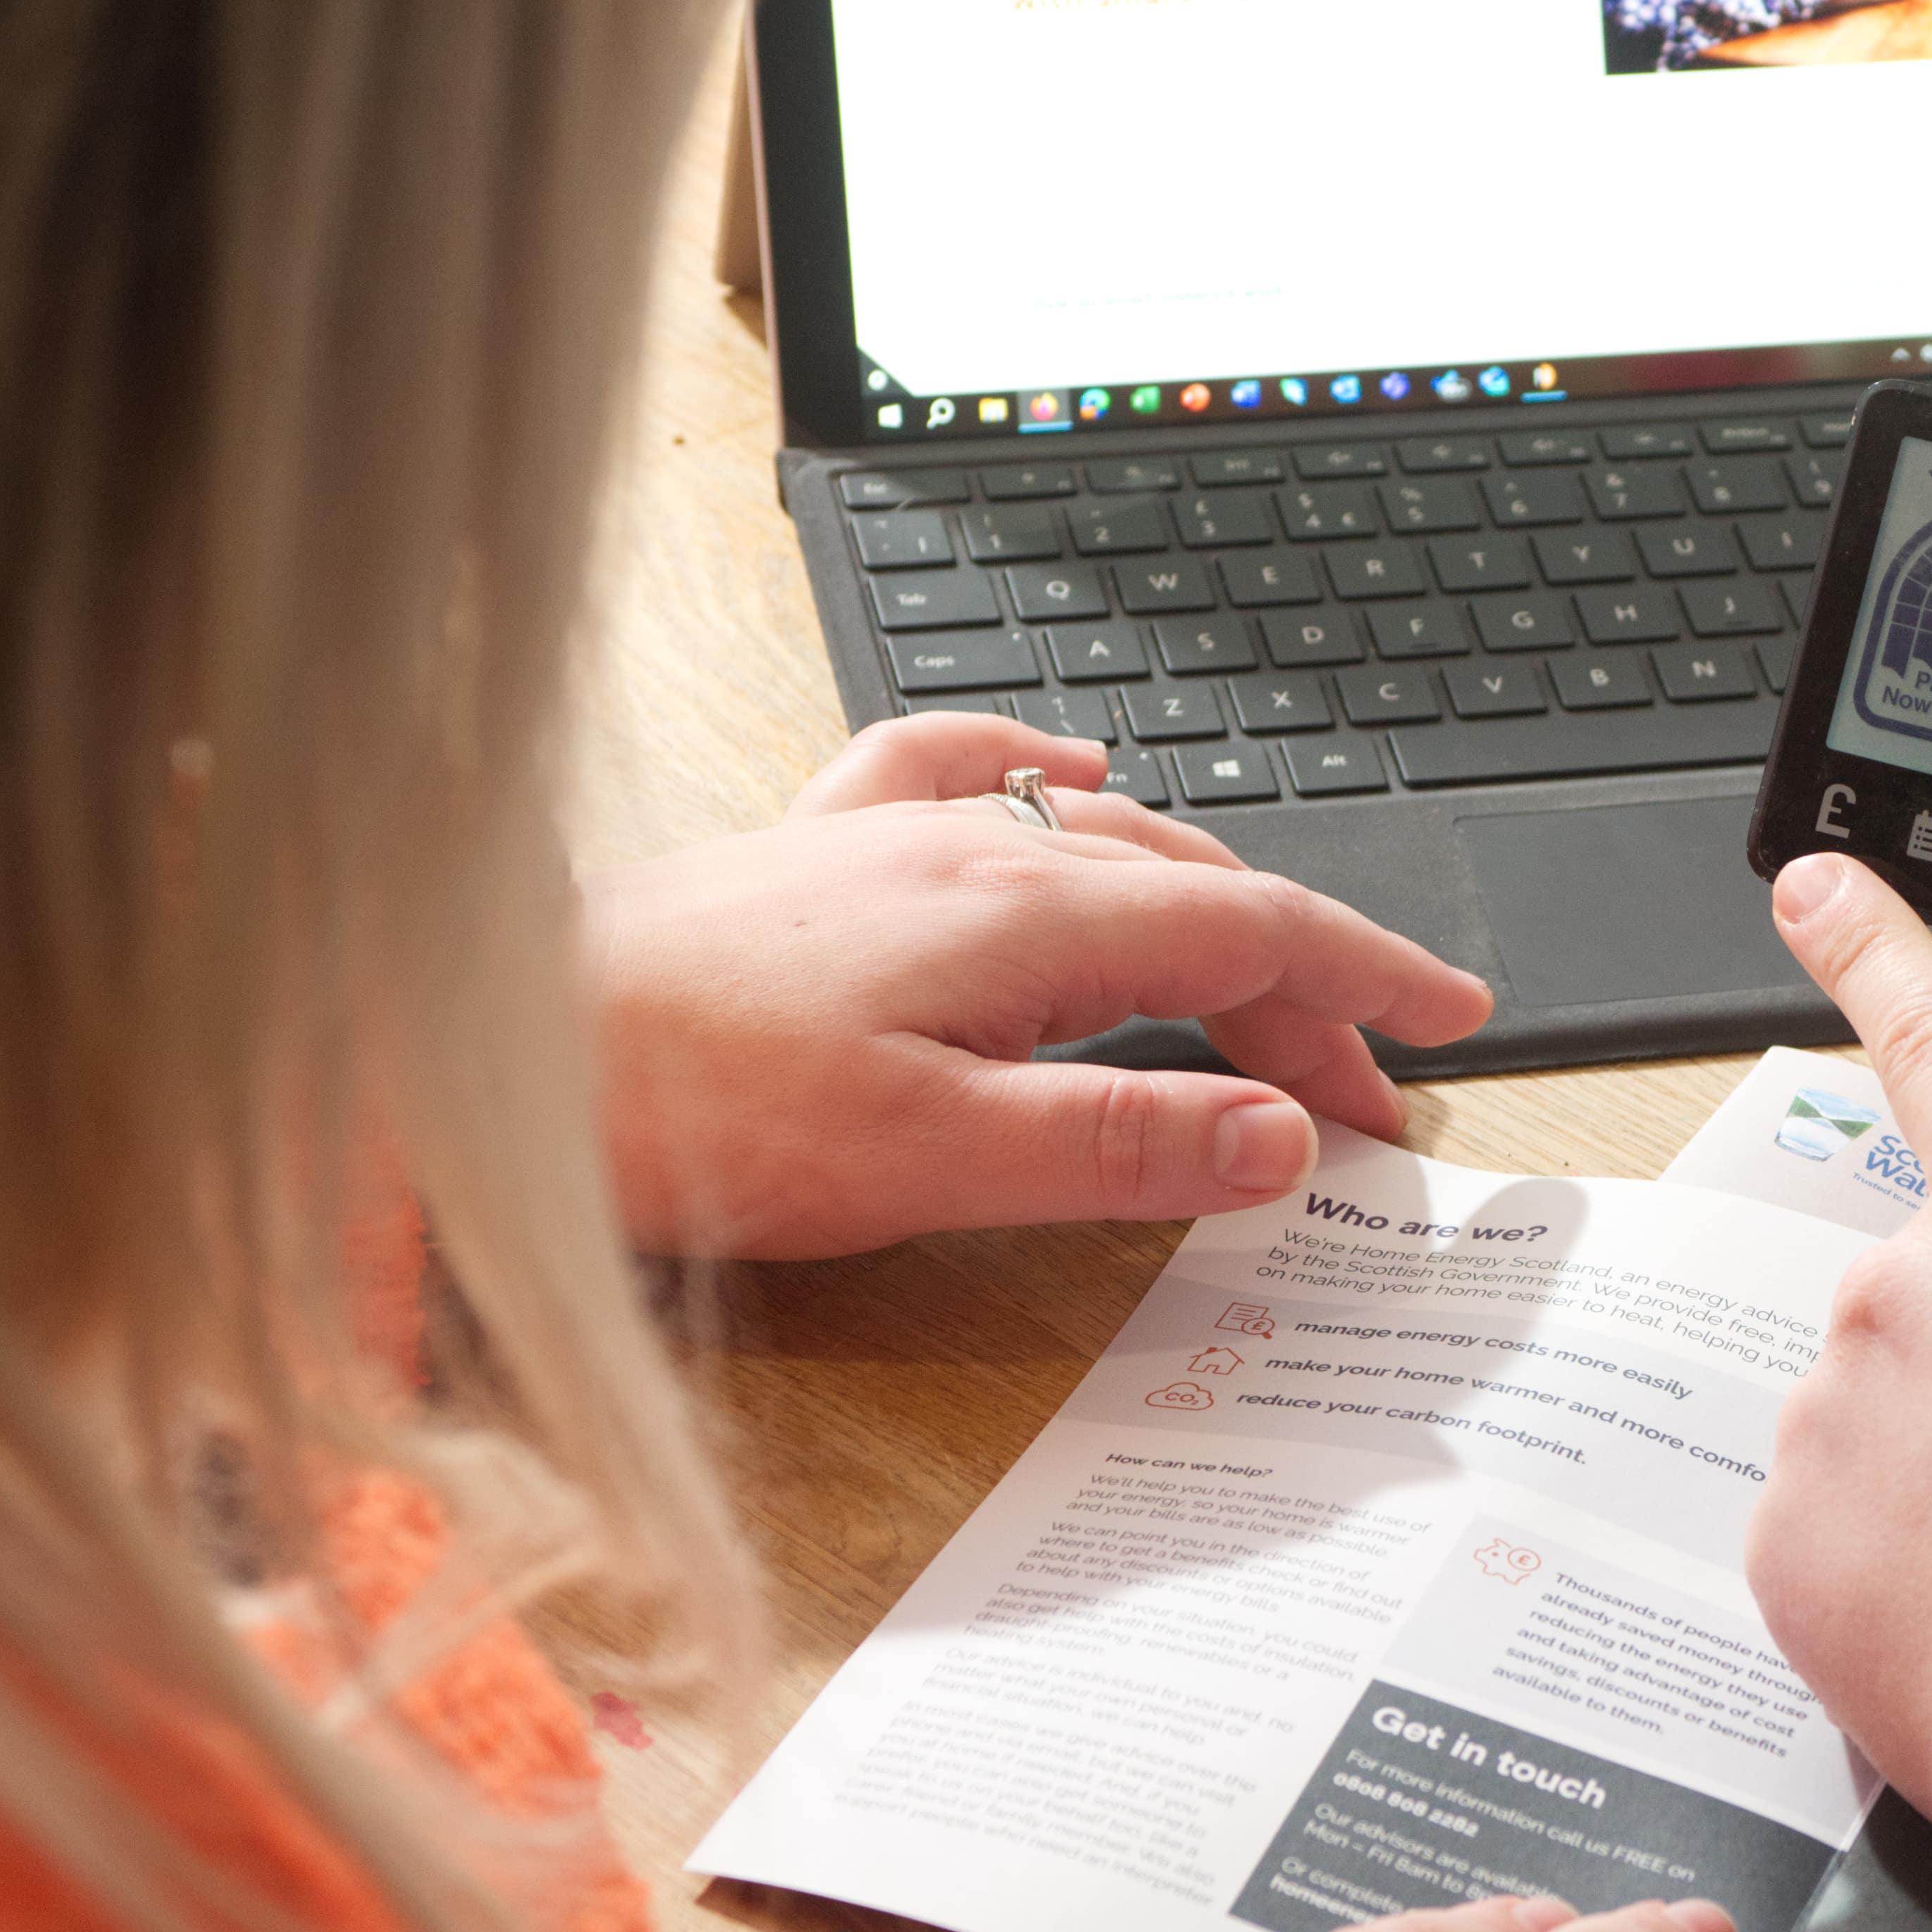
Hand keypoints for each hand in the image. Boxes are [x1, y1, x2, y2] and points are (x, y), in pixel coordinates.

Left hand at [581, 713, 1493, 1255]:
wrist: (480, 1054)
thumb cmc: (686, 1111)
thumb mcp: (934, 1158)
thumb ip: (1120, 1139)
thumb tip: (1280, 1132)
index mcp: (1022, 915)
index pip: (1255, 928)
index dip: (1367, 983)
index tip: (1451, 1025)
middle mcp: (968, 848)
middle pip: (1195, 889)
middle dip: (1303, 982)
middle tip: (1360, 1088)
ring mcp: (887, 839)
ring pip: (1101, 839)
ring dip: (1205, 902)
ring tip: (1259, 980)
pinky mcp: (813, 855)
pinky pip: (966, 772)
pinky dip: (1050, 777)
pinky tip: (1069, 774)